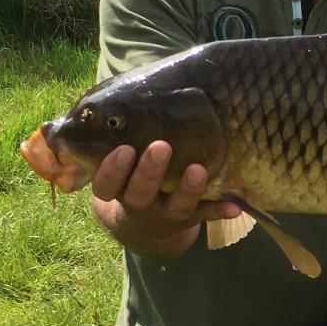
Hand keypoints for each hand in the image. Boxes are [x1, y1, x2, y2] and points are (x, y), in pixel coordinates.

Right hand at [91, 141, 241, 255]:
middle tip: (161, 147)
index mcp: (116, 189)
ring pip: (175, 206)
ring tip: (198, 169)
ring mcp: (164, 214)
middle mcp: (138, 204)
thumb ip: (106, 139)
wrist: (143, 225)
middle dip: (149, 171)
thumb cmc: (128, 178)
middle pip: (139, 193)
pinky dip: (220, 212)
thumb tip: (91, 100)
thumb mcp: (112, 166)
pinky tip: (236, 206)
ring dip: (187, 189)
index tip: (124, 149)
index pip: (107, 184)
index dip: (112, 170)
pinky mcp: (189, 219)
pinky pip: (205, 217)